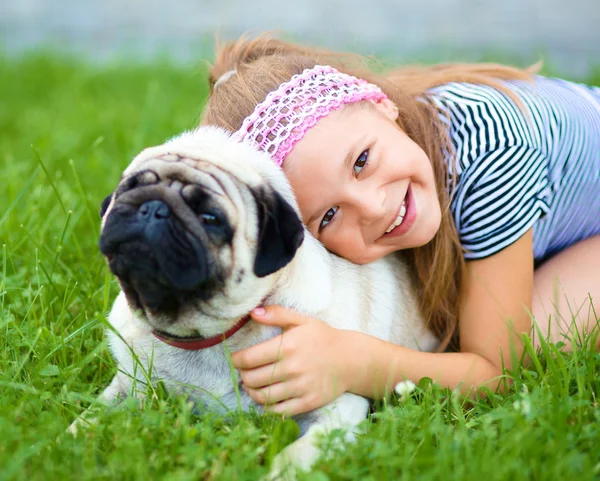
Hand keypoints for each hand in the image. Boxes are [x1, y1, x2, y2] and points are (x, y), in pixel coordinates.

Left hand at [231, 305, 351, 415]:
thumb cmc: (323, 337)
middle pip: (252, 379)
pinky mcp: (308, 402)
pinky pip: (279, 411)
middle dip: (243, 376)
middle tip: (244, 372)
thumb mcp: (302, 320)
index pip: (249, 358)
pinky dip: (267, 407)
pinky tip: (265, 398)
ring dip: (251, 391)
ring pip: (262, 396)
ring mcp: (300, 387)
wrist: (351, 359)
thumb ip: (277, 314)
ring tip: (251, 385)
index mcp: (288, 346)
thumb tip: (253, 312)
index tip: (236, 359)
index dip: (236, 360)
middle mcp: (292, 368)